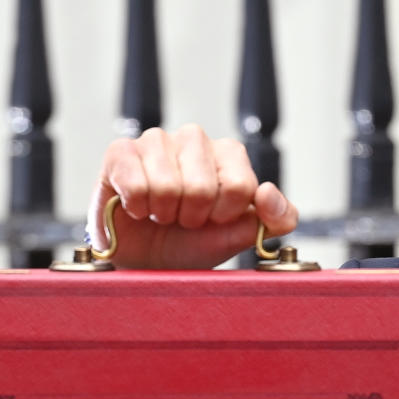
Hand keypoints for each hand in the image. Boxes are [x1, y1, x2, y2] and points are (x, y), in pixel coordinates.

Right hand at [87, 125, 297, 268]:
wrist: (147, 260)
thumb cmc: (195, 242)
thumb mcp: (244, 235)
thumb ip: (278, 218)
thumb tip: (267, 191)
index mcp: (230, 154)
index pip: (240, 186)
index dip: (224, 214)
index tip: (214, 219)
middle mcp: (195, 139)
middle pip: (203, 187)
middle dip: (193, 216)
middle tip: (184, 218)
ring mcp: (157, 140)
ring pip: (168, 186)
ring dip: (164, 212)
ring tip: (162, 212)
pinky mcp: (120, 151)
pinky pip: (135, 184)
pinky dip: (137, 207)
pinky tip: (137, 206)